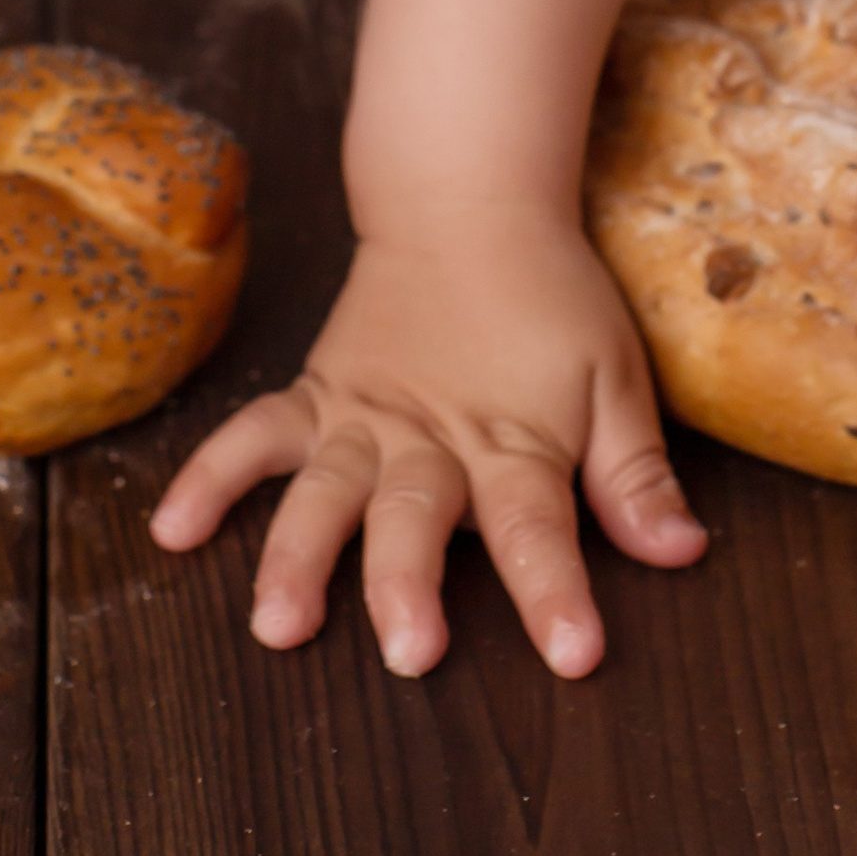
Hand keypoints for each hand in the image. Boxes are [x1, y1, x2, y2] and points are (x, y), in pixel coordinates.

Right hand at [149, 209, 705, 676]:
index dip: (557, 590)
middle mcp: (431, 437)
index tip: (574, 654)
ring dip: (298, 555)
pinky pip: (252, 436)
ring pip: (325, 490)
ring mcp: (363, 419)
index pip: (538, 525)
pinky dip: (211, 478)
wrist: (471, 201)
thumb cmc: (552, 298)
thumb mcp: (616, 376)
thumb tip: (683, 553)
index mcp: (514, 438)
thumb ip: (634, 473)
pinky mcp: (316, 398)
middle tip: (409, 649)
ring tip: (278, 622)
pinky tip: (173, 531)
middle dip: (411, 584)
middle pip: (418, 516)